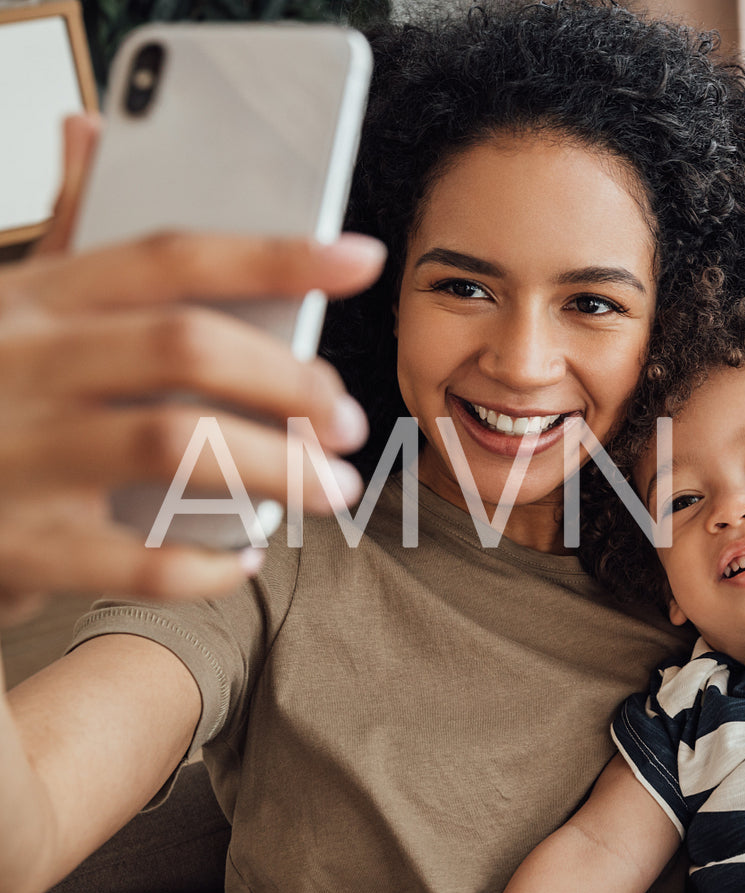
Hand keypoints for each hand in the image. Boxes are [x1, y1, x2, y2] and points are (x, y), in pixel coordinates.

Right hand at [0, 121, 384, 624]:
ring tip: (333, 487)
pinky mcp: (13, 542)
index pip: (170, 258)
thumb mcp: (7, 300)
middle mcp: (24, 362)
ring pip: (171, 442)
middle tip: (348, 418)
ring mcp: (15, 451)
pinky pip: (129, 558)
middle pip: (184, 346)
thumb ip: (61, 229)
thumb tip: (87, 129)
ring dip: (274, 466)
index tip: (361, 258)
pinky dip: (201, 563)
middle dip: (288, 379)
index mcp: (34, 297)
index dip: (276, 253)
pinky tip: (240, 557)